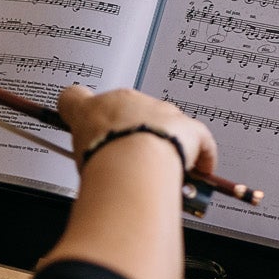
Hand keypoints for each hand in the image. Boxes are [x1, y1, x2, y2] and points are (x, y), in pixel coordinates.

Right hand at [56, 86, 216, 183]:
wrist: (132, 159)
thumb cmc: (102, 161)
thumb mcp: (77, 162)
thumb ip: (84, 160)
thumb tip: (91, 179)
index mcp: (93, 109)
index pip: (77, 99)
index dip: (82, 109)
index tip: (86, 121)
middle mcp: (127, 102)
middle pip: (129, 110)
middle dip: (130, 131)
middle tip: (129, 159)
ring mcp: (160, 112)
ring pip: (166, 123)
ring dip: (165, 141)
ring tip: (163, 169)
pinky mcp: (188, 127)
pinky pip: (200, 139)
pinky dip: (201, 155)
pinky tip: (199, 171)